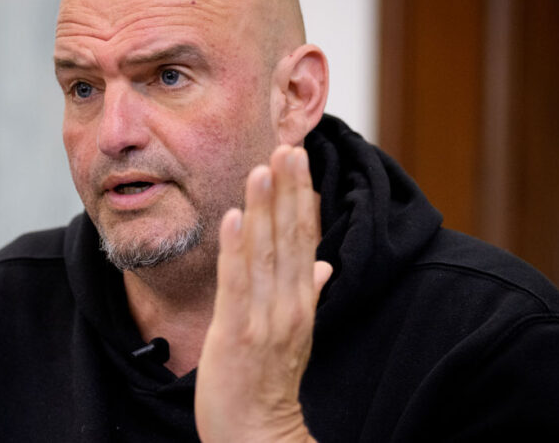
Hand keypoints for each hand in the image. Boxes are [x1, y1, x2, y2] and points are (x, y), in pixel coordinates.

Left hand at [195, 146, 332, 441]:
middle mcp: (290, 304)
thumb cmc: (267, 383)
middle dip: (290, 190)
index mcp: (301, 301)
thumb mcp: (294, 334)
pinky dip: (237, 249)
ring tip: (262, 167)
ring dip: (265, 208)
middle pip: (292, 237)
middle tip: (288, 145)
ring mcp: (266, 318)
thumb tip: (323, 264)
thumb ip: (307, 294)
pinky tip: (235, 217)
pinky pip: (238, 284)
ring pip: (267, 253)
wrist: (258, 435)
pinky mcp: (237, 333)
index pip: (306, 238)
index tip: (298, 158)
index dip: (302, 196)